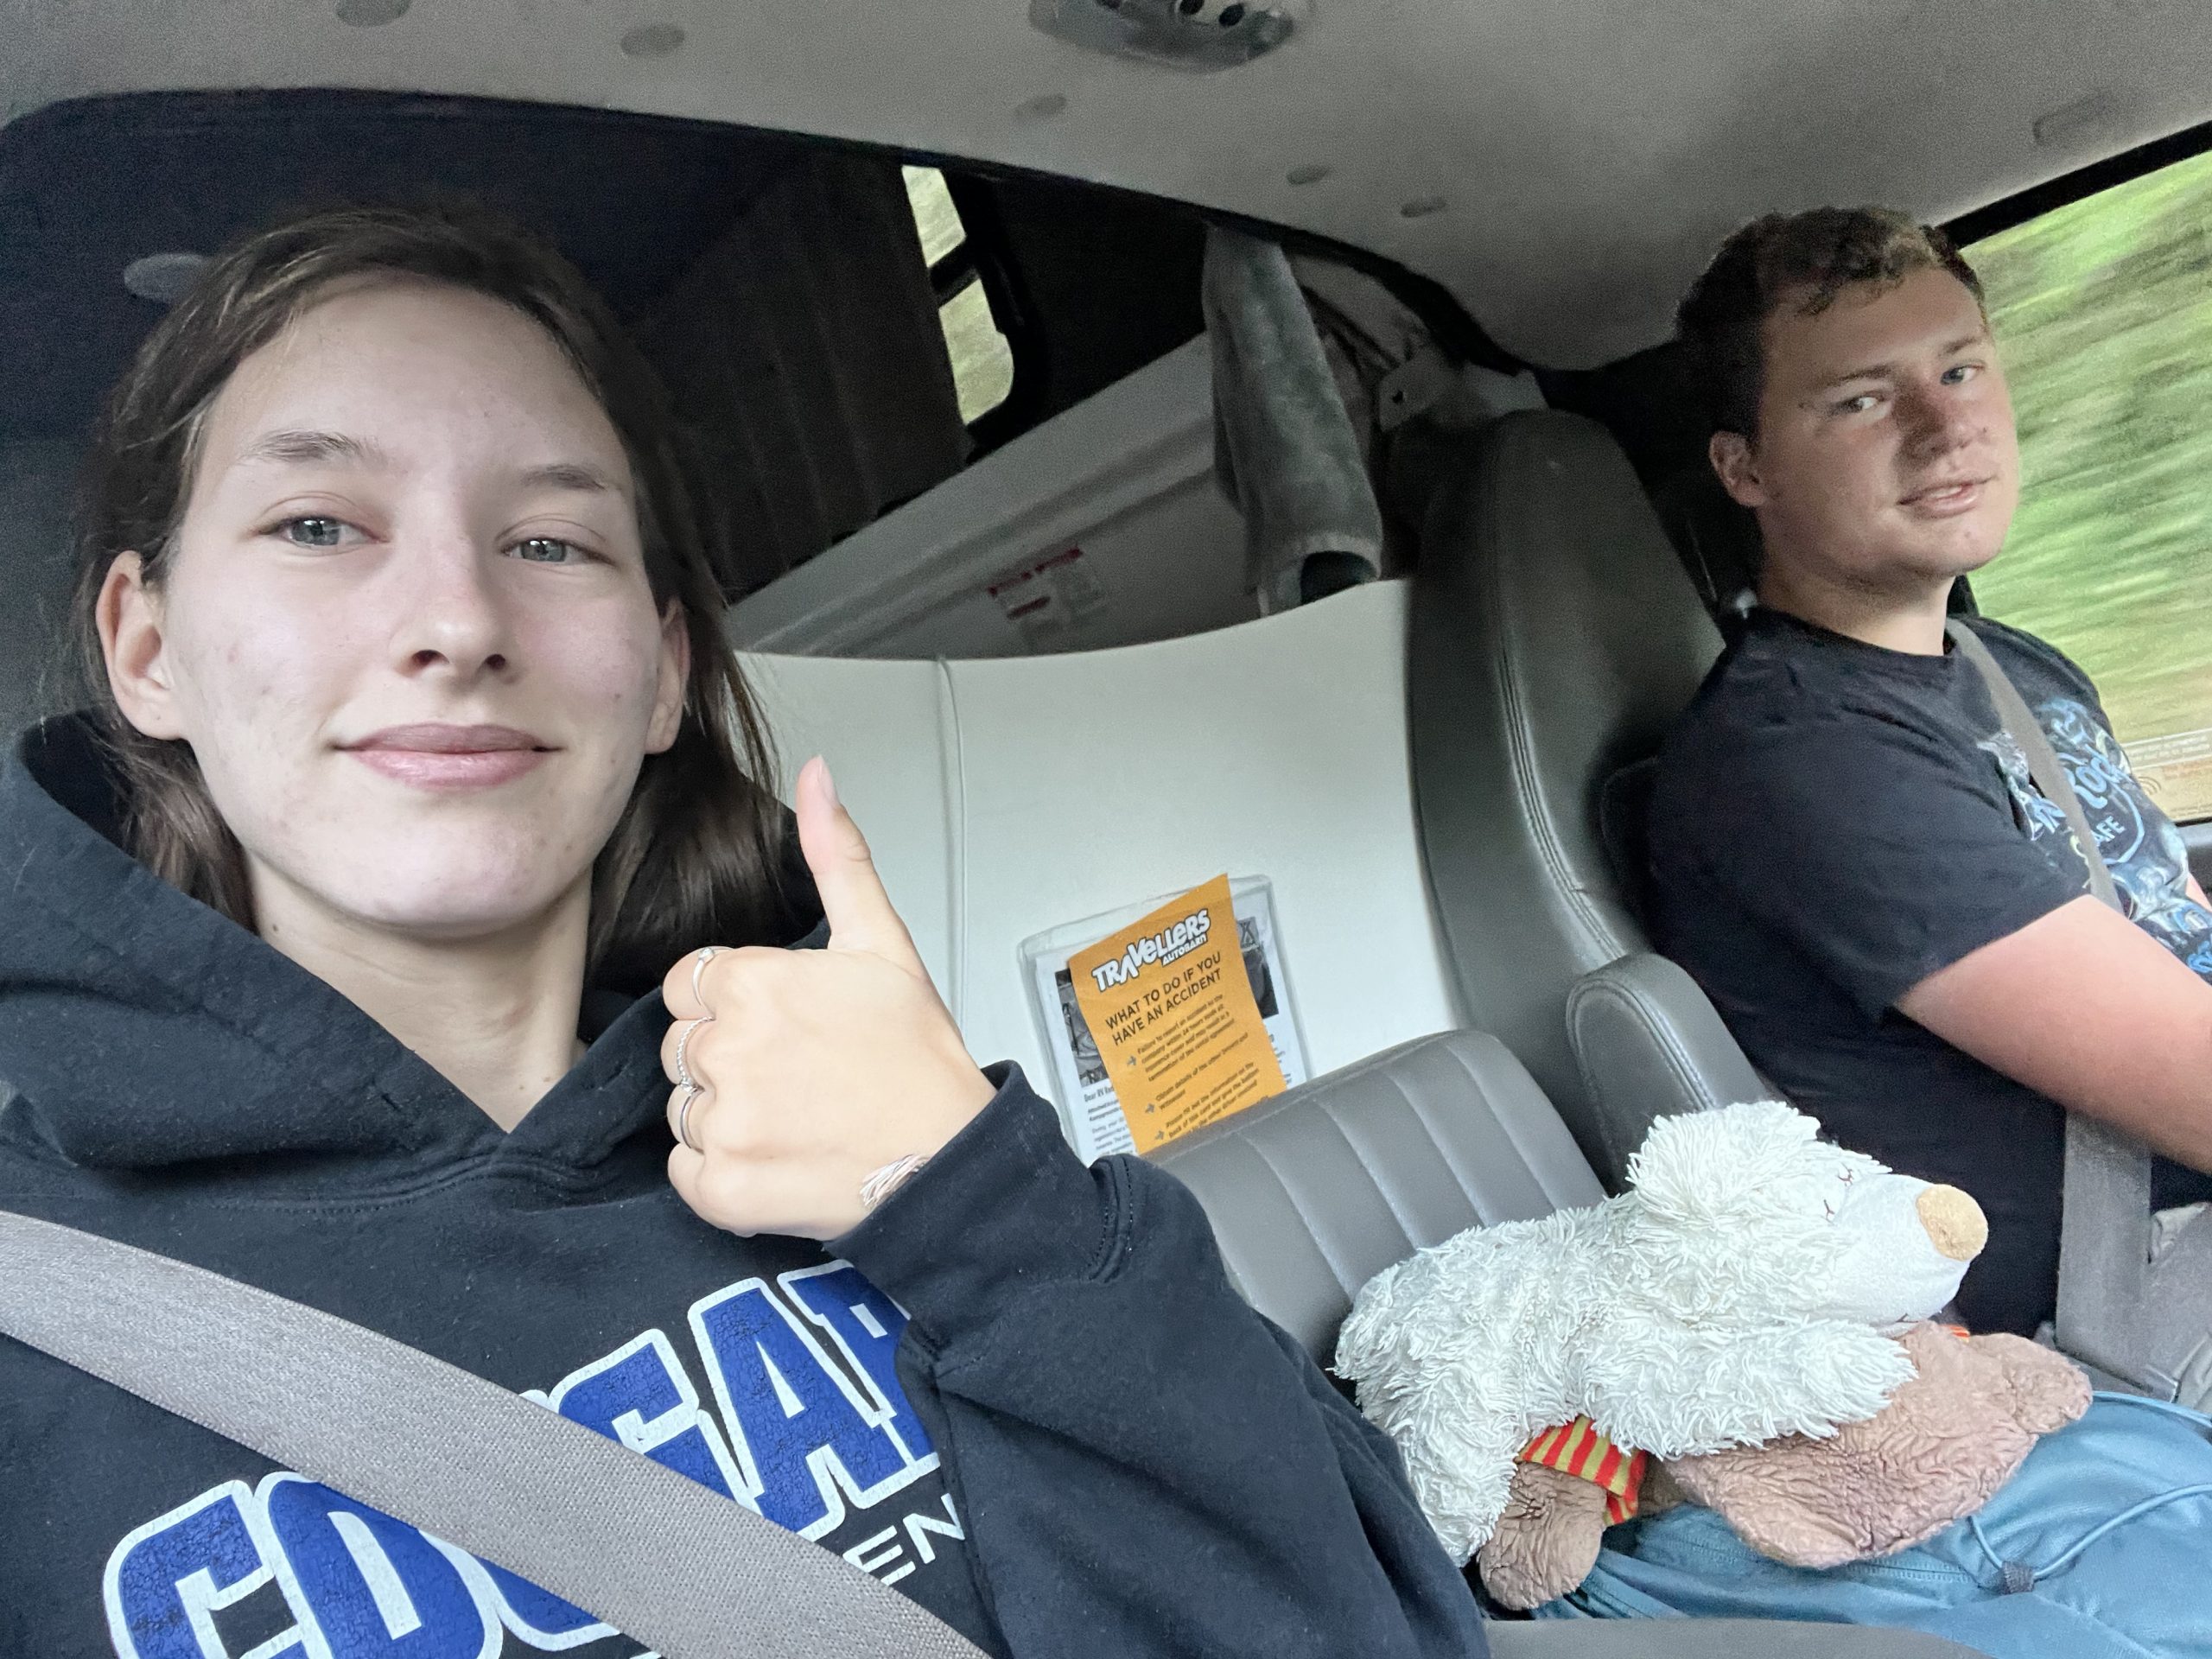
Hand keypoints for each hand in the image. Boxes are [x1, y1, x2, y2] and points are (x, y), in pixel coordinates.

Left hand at [660, 756, 995, 1238]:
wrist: (948, 1162)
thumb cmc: (919, 1059)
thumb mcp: (882, 942)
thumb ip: (836, 855)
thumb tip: (816, 775)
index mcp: (754, 984)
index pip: (692, 984)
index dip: (735, 1004)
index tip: (785, 1027)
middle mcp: (727, 1050)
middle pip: (682, 1045)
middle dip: (728, 1058)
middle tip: (800, 1075)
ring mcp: (720, 1123)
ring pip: (682, 1107)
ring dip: (726, 1116)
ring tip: (795, 1118)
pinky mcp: (718, 1188)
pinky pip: (685, 1172)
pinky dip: (721, 1174)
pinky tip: (778, 1159)